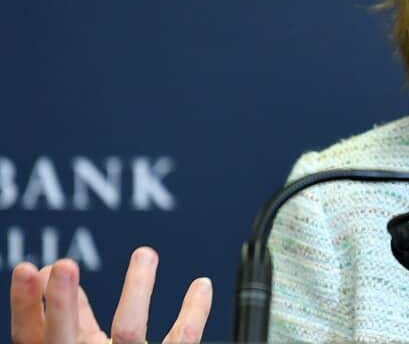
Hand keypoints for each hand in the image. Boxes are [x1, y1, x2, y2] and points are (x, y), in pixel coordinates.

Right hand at [10, 247, 211, 343]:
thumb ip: (71, 317)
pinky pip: (181, 339)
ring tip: (144, 254)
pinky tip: (202, 284)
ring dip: (136, 290)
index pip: (32, 336)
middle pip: (66, 337)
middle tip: (63, 266)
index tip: (27, 269)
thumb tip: (49, 273)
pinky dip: (194, 311)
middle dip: (62, 302)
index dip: (26, 306)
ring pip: (128, 331)